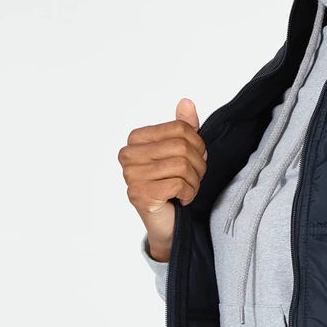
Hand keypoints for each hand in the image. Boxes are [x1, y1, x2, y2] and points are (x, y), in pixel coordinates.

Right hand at [118, 98, 206, 261]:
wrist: (166, 223)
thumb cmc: (172, 185)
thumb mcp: (180, 153)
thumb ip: (183, 128)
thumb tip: (186, 103)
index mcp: (136, 139)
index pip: (180, 128)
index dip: (197, 144)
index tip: (194, 159)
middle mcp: (128, 155)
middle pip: (182, 146)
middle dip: (198, 165)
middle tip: (194, 177)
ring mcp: (131, 175)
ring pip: (182, 166)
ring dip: (194, 182)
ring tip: (187, 189)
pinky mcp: (140, 194)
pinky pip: (178, 184)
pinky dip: (188, 194)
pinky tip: (181, 199)